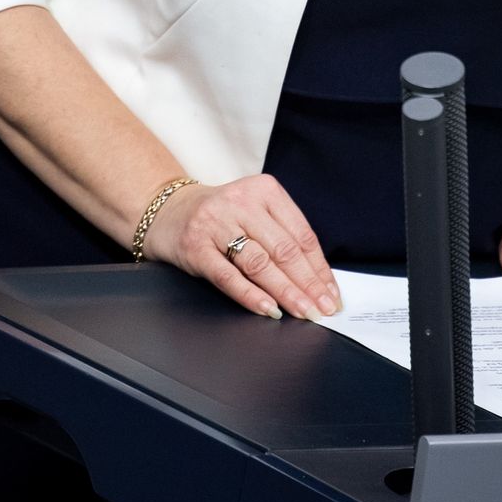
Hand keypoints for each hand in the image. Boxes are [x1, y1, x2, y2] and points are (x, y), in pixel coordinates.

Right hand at [141, 173, 341, 319]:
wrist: (168, 211)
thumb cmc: (222, 217)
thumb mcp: (255, 212)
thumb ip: (284, 236)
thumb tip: (318, 280)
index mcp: (264, 190)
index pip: (302, 234)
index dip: (320, 268)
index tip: (332, 294)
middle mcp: (241, 202)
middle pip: (284, 250)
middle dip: (308, 284)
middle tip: (323, 309)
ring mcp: (216, 224)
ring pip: (259, 263)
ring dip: (286, 292)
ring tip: (303, 312)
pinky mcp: (195, 247)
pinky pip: (228, 276)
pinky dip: (251, 295)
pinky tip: (269, 309)